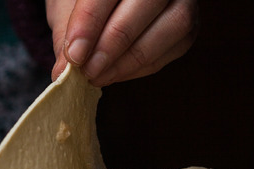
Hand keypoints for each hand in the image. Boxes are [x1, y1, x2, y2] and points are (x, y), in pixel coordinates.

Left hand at [47, 0, 198, 85]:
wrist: (103, 3)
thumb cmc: (81, 1)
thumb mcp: (66, 7)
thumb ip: (66, 33)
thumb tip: (64, 70)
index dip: (90, 24)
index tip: (75, 55)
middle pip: (146, 4)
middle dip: (113, 44)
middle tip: (87, 70)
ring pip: (173, 25)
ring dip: (131, 60)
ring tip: (99, 76)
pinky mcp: (189, 24)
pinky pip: (175, 46)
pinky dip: (143, 65)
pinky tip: (116, 72)